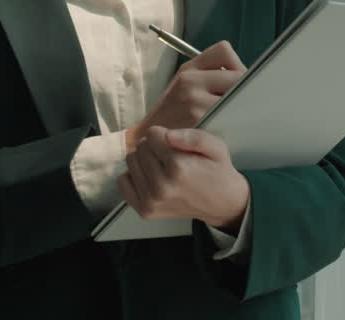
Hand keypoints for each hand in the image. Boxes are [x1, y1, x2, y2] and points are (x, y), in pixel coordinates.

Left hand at [119, 126, 249, 231]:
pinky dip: (134, 175)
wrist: (221, 204)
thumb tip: (166, 135)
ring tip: (162, 166)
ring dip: (144, 159)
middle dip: (154, 146)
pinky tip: (151, 177)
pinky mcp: (145, 211)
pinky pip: (123, 182)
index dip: (164, 134)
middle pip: (140, 147)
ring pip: (130, 161)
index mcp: (179, 168)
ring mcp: (151, 201)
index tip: (176, 144)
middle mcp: (161, 186)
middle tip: (170, 156)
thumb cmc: (217, 171)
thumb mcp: (216, 147)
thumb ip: (193, 136)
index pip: (152, 134)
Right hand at [126, 41, 245, 148]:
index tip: (233, 81)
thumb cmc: (174, 114)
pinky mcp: (200, 121)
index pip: (224, 51)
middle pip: (237, 75)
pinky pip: (232, 115)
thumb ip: (210, 76)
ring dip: (242, 106)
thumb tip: (247, 77)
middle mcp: (190, 81)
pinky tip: (228, 127)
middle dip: (243, 89)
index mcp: (188, 69)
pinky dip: (235, 120)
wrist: (152, 141)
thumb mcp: (184, 86)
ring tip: (233, 115)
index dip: (234, 65)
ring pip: (238, 96)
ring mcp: (195, 101)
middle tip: (238, 102)